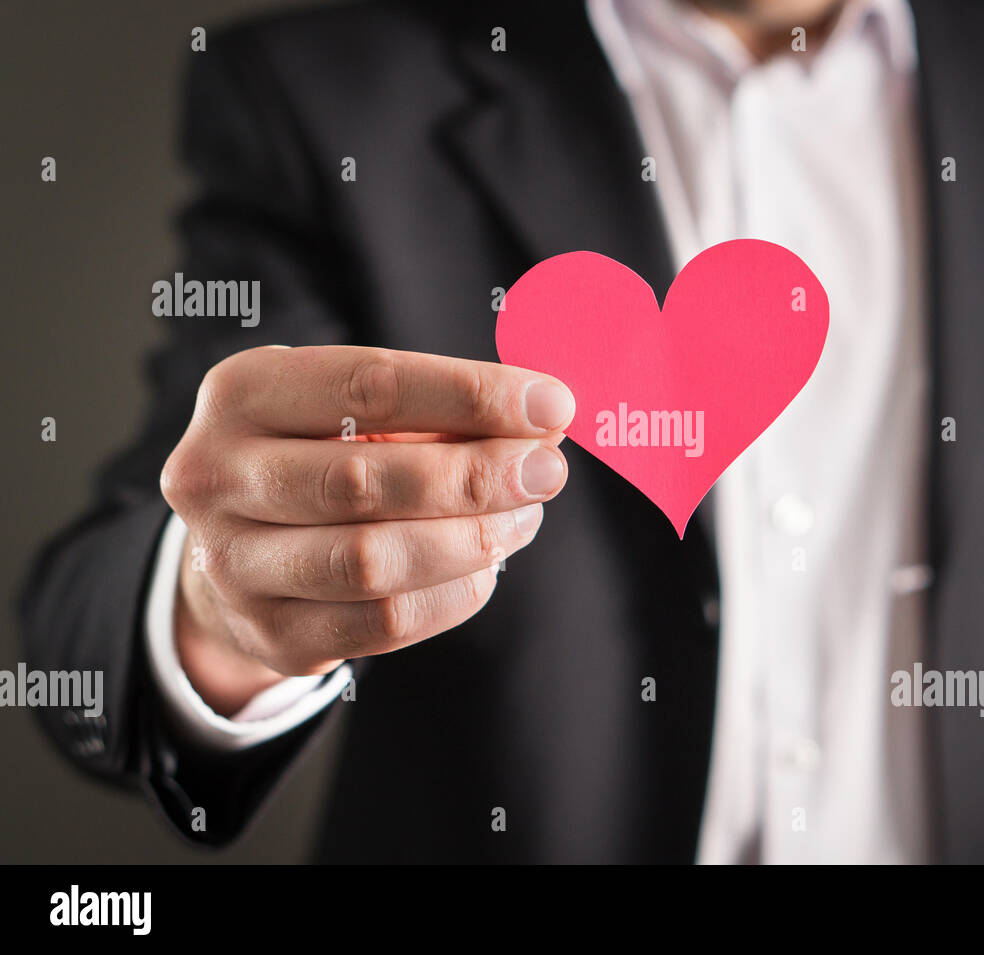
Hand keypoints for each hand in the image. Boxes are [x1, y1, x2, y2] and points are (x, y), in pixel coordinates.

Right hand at [160, 345, 572, 715]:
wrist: (234, 550)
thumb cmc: (318, 456)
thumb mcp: (355, 413)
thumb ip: (442, 411)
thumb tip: (546, 420)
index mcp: (243, 392)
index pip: (370, 385)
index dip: (471, 394)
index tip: (551, 404)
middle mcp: (216, 475)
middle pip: (366, 480)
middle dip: (476, 475)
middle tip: (548, 470)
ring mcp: (233, 564)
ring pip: (373, 561)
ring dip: (471, 539)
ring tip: (524, 517)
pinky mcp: (271, 634)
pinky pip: (384, 622)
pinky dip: (455, 593)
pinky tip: (488, 565)